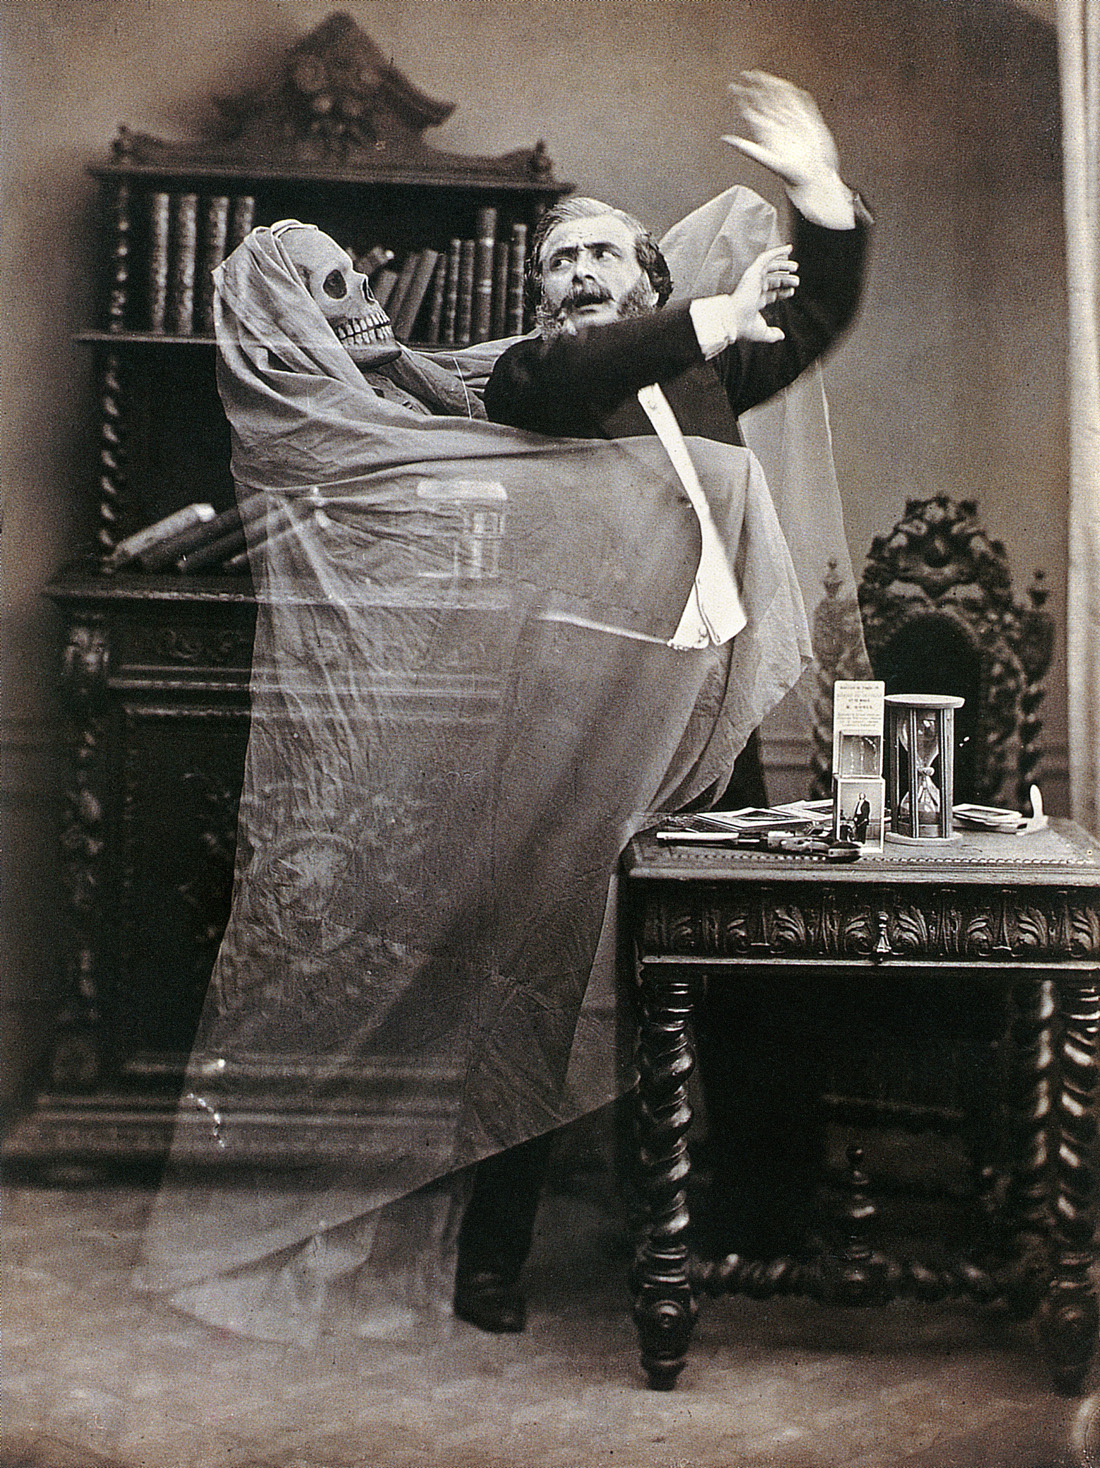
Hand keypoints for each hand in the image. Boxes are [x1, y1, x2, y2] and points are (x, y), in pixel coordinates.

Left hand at [723, 71, 839, 191]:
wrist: (815, 179)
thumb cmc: (792, 175)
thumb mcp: (768, 161)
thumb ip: (748, 149)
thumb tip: (725, 140)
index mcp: (766, 134)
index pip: (751, 111)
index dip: (742, 98)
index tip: (733, 86)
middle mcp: (778, 128)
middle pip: (764, 102)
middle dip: (756, 87)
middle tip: (747, 74)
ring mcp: (792, 124)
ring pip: (780, 100)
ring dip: (772, 87)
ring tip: (763, 76)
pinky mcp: (807, 123)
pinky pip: (799, 104)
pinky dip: (794, 95)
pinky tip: (789, 87)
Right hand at [726, 244, 797, 342]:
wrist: (734, 319)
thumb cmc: (743, 326)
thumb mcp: (762, 332)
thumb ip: (772, 334)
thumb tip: (781, 336)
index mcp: (754, 300)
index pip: (771, 292)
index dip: (782, 291)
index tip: (791, 291)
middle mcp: (753, 288)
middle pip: (772, 280)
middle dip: (785, 279)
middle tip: (797, 280)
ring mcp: (753, 279)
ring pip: (771, 268)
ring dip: (784, 266)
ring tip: (795, 267)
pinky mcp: (753, 272)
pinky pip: (766, 258)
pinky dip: (777, 252)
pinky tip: (788, 249)